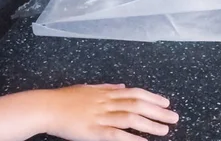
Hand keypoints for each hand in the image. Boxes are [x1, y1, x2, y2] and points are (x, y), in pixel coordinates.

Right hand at [42, 84, 178, 140]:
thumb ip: (106, 87)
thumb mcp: (88, 88)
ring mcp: (101, 116)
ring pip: (131, 118)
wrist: (46, 107)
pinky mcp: (94, 131)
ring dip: (150, 124)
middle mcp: (107, 102)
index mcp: (106, 93)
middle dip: (158, 111)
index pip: (135, 93)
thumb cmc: (65, 99)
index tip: (166, 101)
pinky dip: (132, 138)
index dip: (152, 97)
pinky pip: (116, 135)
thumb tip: (122, 86)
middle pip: (138, 105)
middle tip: (174, 116)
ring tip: (165, 129)